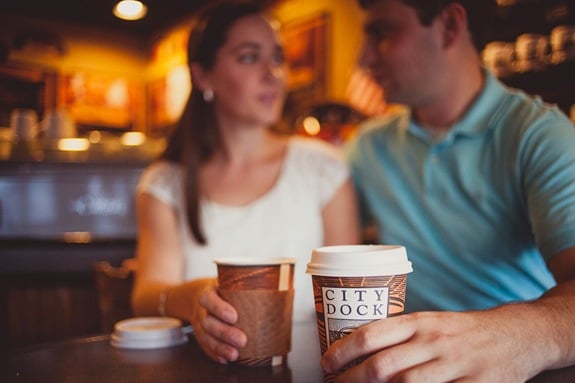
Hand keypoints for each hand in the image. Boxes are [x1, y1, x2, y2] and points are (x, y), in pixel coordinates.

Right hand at [193, 286, 246, 363]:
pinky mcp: (203, 336)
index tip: (234, 317)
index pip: (208, 299)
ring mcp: (202, 324)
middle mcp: (204, 310)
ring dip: (221, 347)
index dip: (219, 308)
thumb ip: (248, 290)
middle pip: (208, 321)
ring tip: (235, 354)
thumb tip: (277, 295)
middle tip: (242, 340)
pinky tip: (226, 359)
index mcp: (211, 293)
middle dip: (225, 333)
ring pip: (206, 336)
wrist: (207, 299)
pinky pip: (206, 347)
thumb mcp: (233, 285)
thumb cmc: (227, 292)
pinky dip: (215, 354)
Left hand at [321, 309, 543, 382]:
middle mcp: (433, 342)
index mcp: (420, 322)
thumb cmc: (463, 331)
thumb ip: (401, 335)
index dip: (342, 352)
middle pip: (382, 366)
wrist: (515, 334)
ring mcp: (454, 365)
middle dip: (350, 380)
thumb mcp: (431, 323)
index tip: (326, 364)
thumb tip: (358, 349)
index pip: (371, 334)